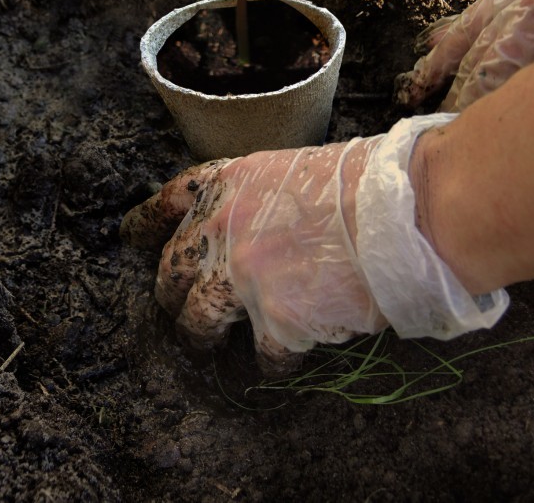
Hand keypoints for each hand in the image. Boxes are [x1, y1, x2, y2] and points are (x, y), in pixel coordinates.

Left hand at [121, 116, 507, 374]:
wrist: (405, 210)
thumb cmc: (366, 180)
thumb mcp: (292, 169)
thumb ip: (258, 199)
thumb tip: (254, 229)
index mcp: (226, 184)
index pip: (165, 203)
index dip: (143, 225)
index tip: (129, 238)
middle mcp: (220, 230)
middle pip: (170, 270)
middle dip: (170, 292)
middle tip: (177, 307)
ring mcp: (242, 277)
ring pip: (195, 320)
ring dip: (199, 337)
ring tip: (208, 348)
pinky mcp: (274, 321)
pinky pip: (258, 354)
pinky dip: (268, 363)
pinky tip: (281, 364)